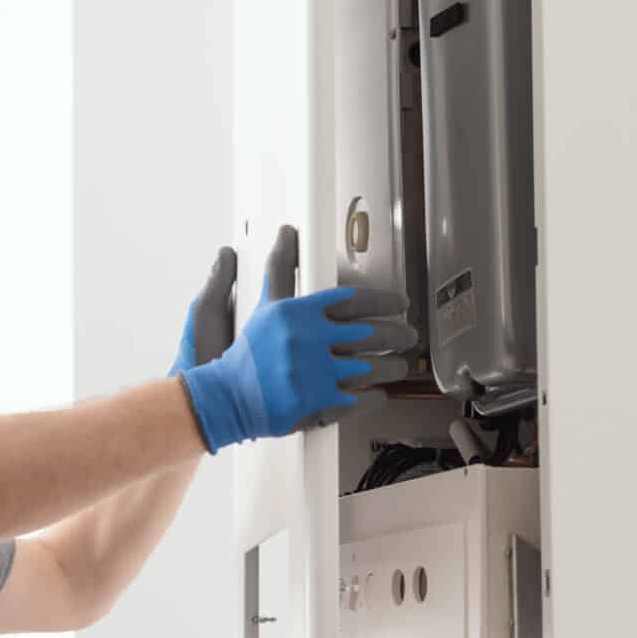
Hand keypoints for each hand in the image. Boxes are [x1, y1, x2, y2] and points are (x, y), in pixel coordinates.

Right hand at [177, 227, 414, 451]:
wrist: (227, 397)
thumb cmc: (248, 354)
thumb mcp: (266, 306)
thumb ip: (281, 270)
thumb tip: (287, 234)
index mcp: (300, 313)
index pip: (354, 300)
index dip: (384, 301)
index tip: (400, 304)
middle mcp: (309, 340)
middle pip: (370, 334)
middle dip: (397, 335)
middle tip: (409, 336)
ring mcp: (314, 373)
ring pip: (369, 368)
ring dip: (391, 367)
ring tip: (400, 366)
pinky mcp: (317, 403)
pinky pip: (357, 399)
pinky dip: (374, 397)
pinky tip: (381, 394)